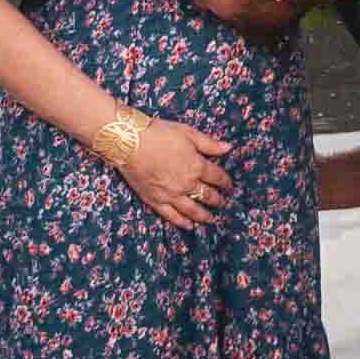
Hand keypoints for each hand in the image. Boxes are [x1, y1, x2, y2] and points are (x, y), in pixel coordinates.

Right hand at [103, 112, 228, 228]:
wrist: (129, 142)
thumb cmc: (158, 133)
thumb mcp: (187, 133)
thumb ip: (209, 143)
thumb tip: (228, 147)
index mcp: (196, 166)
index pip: (217, 177)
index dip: (226, 183)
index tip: (229, 186)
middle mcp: (186, 183)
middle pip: (207, 195)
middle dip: (218, 200)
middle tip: (223, 203)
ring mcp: (171, 194)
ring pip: (192, 210)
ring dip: (204, 216)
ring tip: (212, 219)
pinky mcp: (155, 200)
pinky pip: (171, 215)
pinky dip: (182, 222)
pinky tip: (189, 225)